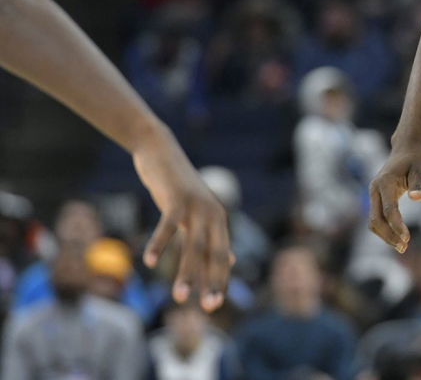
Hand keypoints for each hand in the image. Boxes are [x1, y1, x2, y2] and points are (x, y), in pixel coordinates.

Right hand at [134, 129, 231, 311]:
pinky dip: (160, 244)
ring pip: (193, 245)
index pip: (221, 256)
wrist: (162, 151)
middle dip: (211, 282)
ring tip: (180, 297)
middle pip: (213, 254)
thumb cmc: (178, 187)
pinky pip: (168, 225)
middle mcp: (213, 214)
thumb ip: (212, 237)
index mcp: (218, 220)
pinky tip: (150, 261)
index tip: (214, 305)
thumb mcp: (198, 213)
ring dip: (187, 272)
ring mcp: (196, 206)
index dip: (219, 280)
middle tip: (208, 308)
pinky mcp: (177, 199)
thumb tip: (231, 260)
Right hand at [368, 144, 420, 252]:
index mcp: (385, 182)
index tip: (407, 239)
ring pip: (374, 221)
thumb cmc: (416, 159)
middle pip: (376, 219)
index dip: (397, 225)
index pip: (388, 209)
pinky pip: (377, 218)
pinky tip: (397, 237)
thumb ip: (418, 184)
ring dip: (385, 235)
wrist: (406, 149)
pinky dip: (385, 229)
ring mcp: (374, 194)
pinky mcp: (377, 198)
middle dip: (389, 235)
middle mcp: (375, 189)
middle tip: (404, 247)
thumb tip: (418, 198)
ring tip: (403, 247)